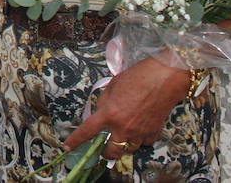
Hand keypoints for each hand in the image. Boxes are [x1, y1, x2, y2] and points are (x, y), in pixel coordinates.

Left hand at [62, 57, 189, 160]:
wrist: (163, 79)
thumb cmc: (137, 77)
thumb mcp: (112, 86)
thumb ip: (103, 102)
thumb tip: (100, 112)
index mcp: (109, 113)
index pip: (87, 131)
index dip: (75, 141)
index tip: (67, 147)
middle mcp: (123, 127)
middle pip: (111, 152)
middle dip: (105, 153)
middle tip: (104, 148)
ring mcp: (139, 132)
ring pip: (128, 150)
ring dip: (123, 145)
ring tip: (123, 134)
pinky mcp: (153, 133)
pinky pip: (143, 143)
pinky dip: (140, 139)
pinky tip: (140, 128)